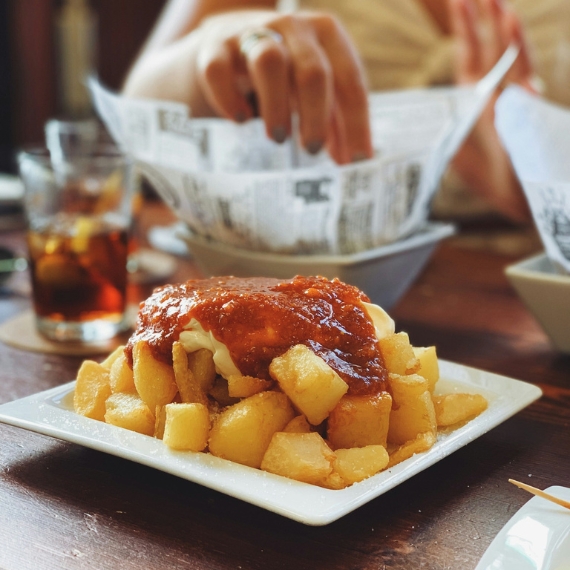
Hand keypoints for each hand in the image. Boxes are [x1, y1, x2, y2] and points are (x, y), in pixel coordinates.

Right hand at [124, 9, 372, 164]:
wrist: (226, 42)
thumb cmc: (282, 74)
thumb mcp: (313, 88)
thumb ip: (334, 118)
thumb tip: (351, 161)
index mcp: (326, 34)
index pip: (350, 81)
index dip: (356, 124)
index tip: (355, 162)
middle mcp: (291, 27)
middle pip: (313, 71)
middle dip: (316, 116)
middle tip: (312, 150)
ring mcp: (251, 32)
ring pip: (269, 62)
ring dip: (277, 106)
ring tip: (278, 138)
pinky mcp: (214, 46)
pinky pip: (219, 70)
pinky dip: (229, 98)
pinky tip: (239, 120)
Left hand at [448, 0, 534, 221]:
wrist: (518, 196)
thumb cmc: (488, 175)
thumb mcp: (454, 149)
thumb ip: (445, 126)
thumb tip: (415, 118)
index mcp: (477, 98)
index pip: (470, 55)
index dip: (464, 28)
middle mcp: (498, 92)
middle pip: (490, 47)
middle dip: (484, 17)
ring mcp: (518, 98)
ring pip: (510, 57)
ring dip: (502, 29)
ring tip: (496, 1)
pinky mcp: (531, 111)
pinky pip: (525, 79)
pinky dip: (518, 56)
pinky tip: (511, 30)